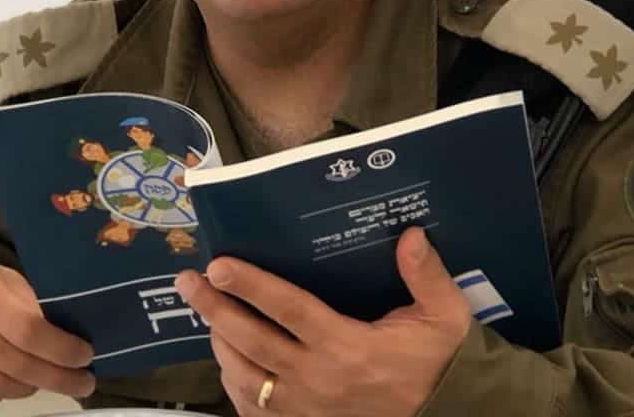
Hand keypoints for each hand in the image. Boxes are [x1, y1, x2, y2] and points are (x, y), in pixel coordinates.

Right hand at [0, 252, 95, 410]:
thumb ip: (30, 305)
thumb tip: (70, 337)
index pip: (28, 330)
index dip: (62, 349)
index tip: (86, 356)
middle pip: (17, 365)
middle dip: (58, 378)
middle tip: (83, 383)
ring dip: (29, 388)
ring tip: (46, 380)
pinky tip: (9, 384)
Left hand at [175, 227, 470, 416]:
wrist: (442, 416)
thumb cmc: (436, 363)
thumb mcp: (445, 317)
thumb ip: (428, 276)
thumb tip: (411, 234)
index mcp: (348, 347)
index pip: (289, 310)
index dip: (251, 286)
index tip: (219, 265)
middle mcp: (318, 380)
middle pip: (251, 342)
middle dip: (214, 309)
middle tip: (188, 281)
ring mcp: (305, 412)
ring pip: (243, 377)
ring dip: (219, 343)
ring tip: (206, 314)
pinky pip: (252, 410)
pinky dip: (233, 384)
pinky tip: (228, 360)